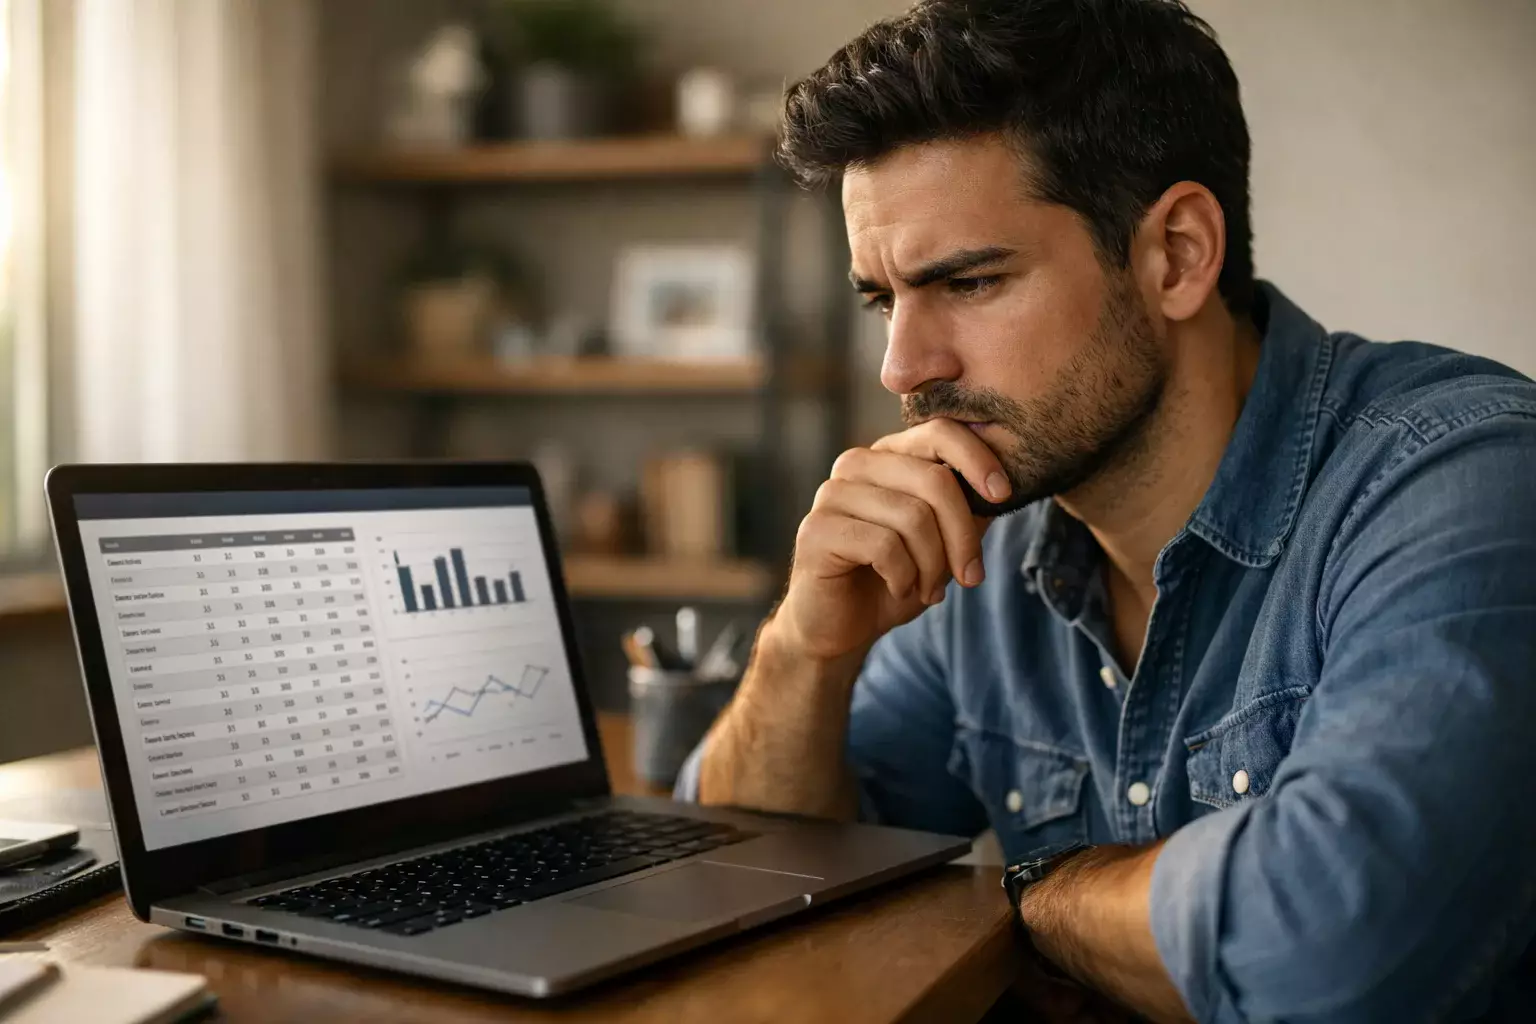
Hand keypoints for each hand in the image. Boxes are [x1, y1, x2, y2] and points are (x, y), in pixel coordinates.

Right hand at [774, 417, 1009, 661]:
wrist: (841, 628)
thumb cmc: (894, 579)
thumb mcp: (944, 541)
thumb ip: (968, 508)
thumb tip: (1005, 484)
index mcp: (887, 456)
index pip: (939, 433)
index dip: (978, 460)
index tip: (1003, 496)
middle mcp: (855, 465)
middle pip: (934, 481)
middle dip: (963, 537)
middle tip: (970, 576)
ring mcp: (831, 495)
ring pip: (913, 517)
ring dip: (933, 566)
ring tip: (928, 589)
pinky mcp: (816, 530)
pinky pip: (884, 546)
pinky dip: (904, 577)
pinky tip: (897, 588)